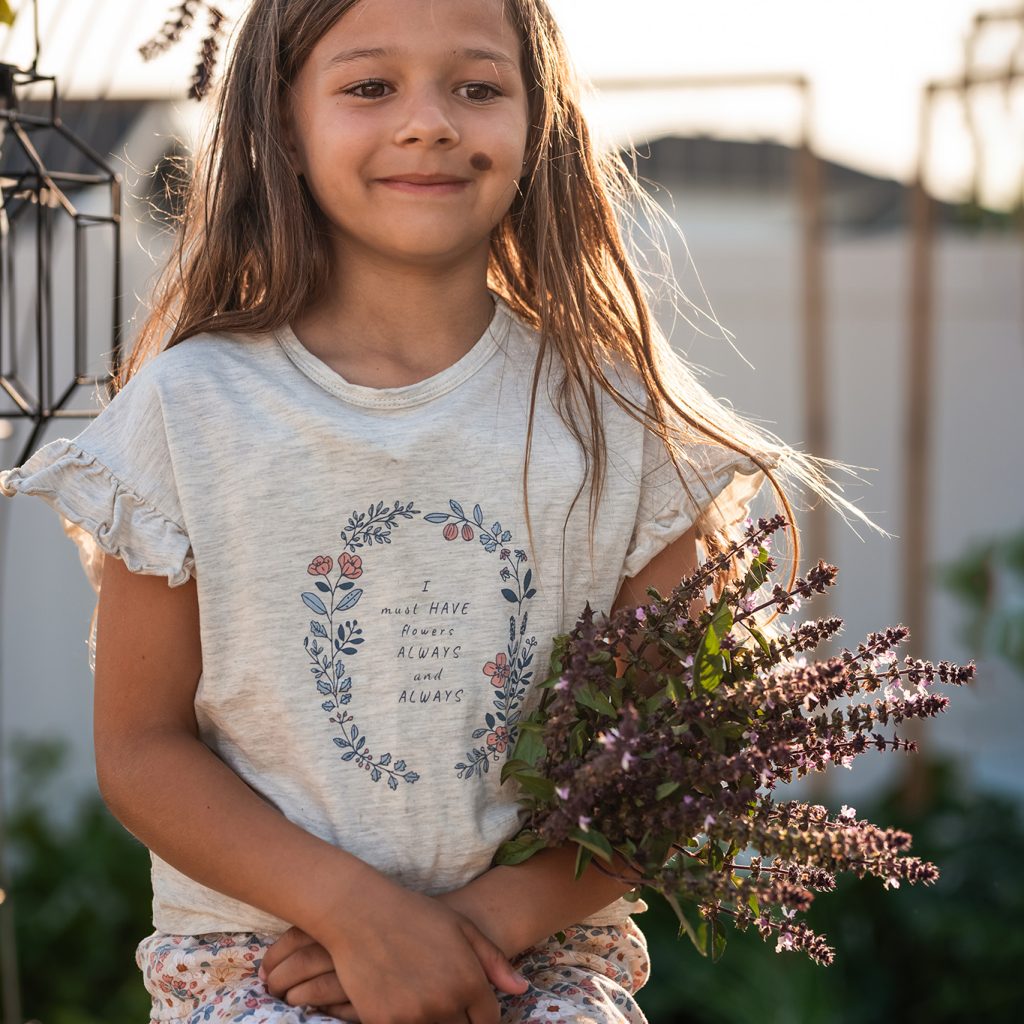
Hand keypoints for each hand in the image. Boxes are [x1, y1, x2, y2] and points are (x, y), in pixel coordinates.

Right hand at [262, 877, 528, 1022]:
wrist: (360, 911)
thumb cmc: (414, 914)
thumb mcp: (461, 927)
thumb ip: (494, 961)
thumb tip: (522, 990)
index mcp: (469, 982)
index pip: (488, 1021)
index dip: (482, 1017)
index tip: (471, 1009)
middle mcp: (445, 1004)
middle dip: (461, 1019)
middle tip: (445, 999)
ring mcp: (414, 1017)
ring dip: (435, 1021)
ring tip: (423, 996)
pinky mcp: (383, 1023)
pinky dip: (408, 1022)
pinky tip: (403, 1004)